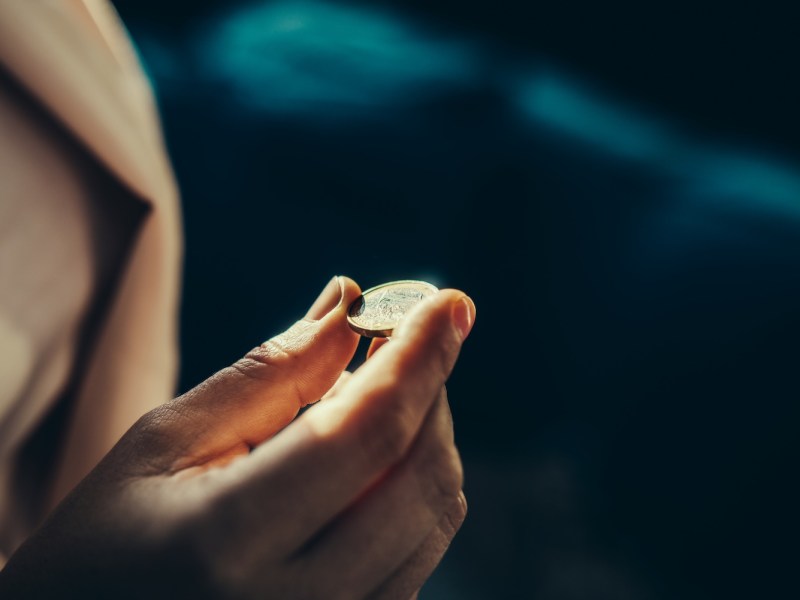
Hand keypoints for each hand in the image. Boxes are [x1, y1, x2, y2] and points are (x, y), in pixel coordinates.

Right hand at [0, 277, 475, 598]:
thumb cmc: (107, 538)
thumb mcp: (167, 440)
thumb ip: (269, 375)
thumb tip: (348, 307)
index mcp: (227, 540)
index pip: (366, 433)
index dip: (420, 357)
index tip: (453, 301)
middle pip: (420, 476)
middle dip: (428, 391)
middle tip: (405, 340)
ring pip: (434, 519)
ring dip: (426, 437)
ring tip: (378, 396)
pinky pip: (418, 556)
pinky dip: (413, 490)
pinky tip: (373, 459)